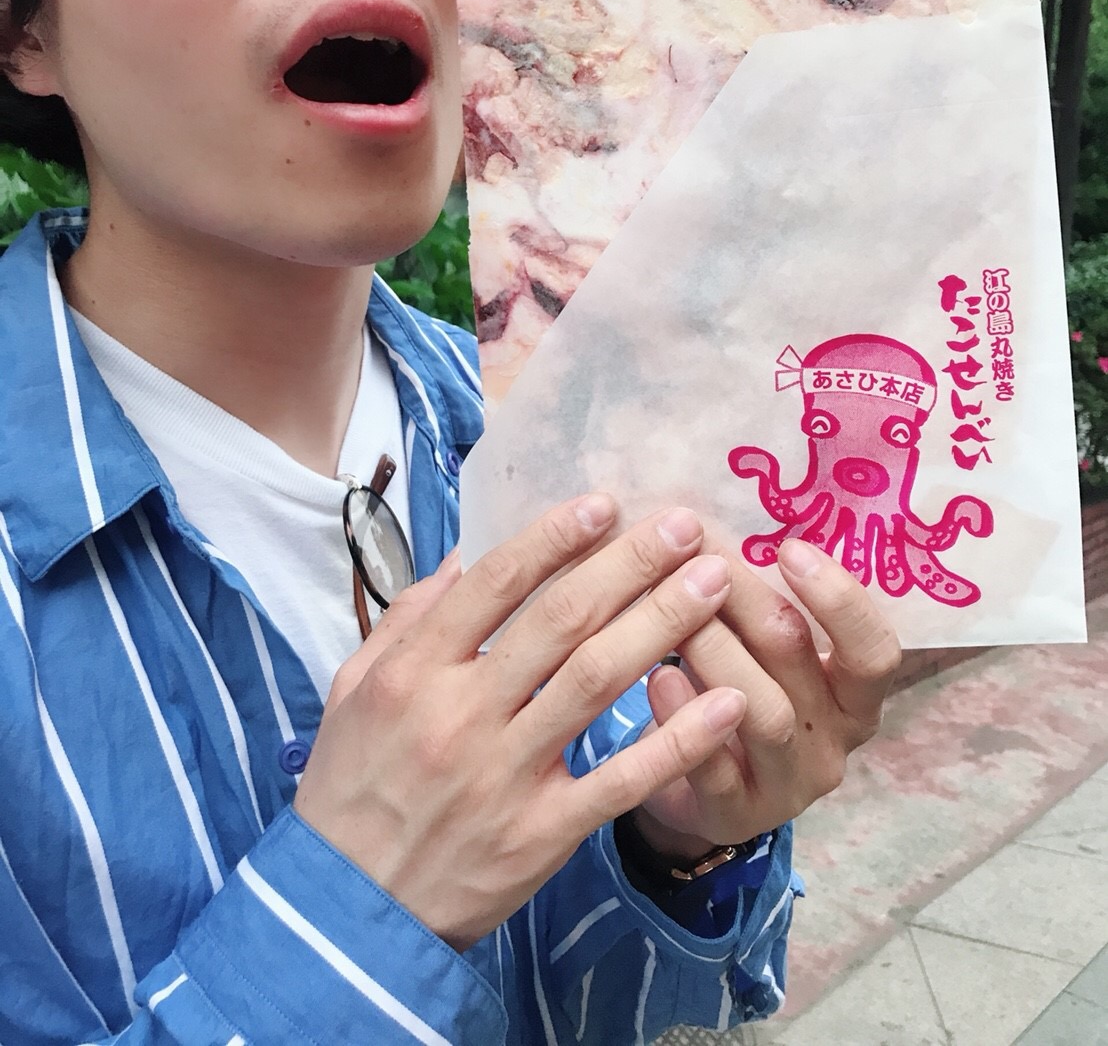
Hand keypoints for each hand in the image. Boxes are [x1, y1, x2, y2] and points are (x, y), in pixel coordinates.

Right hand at [294, 497, 749, 950]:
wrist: (347, 914)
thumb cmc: (351, 786)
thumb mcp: (353, 689)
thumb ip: (407, 618)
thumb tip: (462, 557)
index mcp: (415, 671)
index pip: (496, 583)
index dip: (555, 537)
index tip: (606, 502)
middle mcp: (463, 713)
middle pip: (561, 620)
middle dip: (629, 564)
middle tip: (685, 524)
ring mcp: (507, 775)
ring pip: (597, 682)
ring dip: (663, 623)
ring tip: (713, 581)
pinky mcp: (543, 834)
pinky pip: (621, 780)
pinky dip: (678, 739)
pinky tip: (727, 701)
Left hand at [632, 535, 900, 859]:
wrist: (696, 795)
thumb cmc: (734, 691)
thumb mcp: (764, 652)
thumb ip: (756, 598)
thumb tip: (712, 514)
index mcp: (854, 693)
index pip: (875, 648)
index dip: (839, 598)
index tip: (789, 547)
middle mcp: (834, 739)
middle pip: (801, 659)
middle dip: (745, 597)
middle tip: (696, 555)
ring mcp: (789, 783)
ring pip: (764, 711)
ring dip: (715, 649)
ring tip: (674, 610)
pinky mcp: (735, 815)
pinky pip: (714, 768)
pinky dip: (685, 717)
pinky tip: (655, 678)